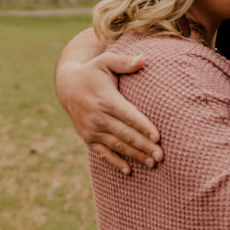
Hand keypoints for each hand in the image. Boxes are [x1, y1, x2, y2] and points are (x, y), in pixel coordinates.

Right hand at [57, 52, 160, 173]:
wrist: (67, 86)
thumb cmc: (93, 71)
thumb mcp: (106, 61)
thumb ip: (124, 61)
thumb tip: (143, 59)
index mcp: (105, 99)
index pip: (128, 115)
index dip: (143, 126)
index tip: (158, 137)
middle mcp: (97, 117)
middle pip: (125, 134)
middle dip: (143, 146)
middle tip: (161, 156)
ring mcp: (91, 129)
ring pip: (116, 145)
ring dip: (134, 155)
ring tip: (152, 163)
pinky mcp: (87, 137)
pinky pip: (102, 153)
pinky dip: (115, 162)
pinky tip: (128, 171)